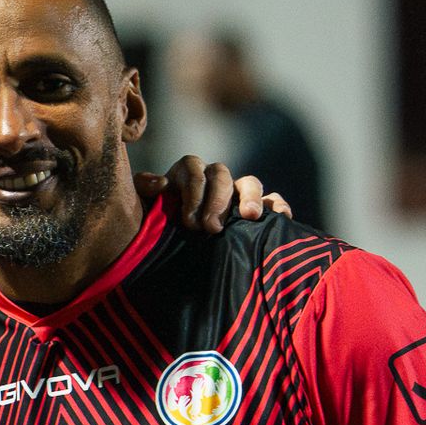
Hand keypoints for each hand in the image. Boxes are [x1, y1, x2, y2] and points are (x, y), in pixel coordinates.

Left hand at [135, 156, 291, 232]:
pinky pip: (273, 201)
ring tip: (250, 217)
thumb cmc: (154, 232)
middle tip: (211, 228)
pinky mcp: (255, 212)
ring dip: (251, 197)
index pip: (193, 168)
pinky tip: (282, 217)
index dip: (193, 190)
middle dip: (217, 199)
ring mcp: (236, 195)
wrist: (168, 256)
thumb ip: (144, 193)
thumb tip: (160, 183)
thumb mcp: (142, 212)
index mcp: (185, 176)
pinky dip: (278, 206)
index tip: (188, 220)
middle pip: (221, 174)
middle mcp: (212, 181)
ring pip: (249, 183)